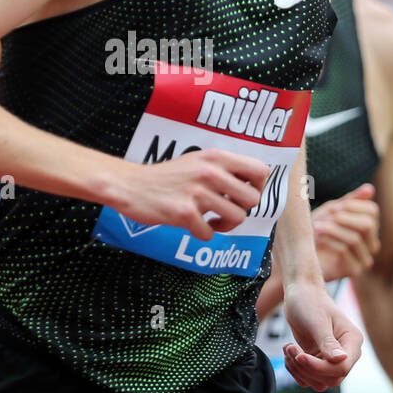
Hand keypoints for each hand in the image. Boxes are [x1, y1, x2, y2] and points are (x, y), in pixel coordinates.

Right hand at [112, 150, 269, 241]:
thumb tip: (254, 184)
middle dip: (241, 210)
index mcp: (216, 157)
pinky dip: (202, 234)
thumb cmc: (167, 176)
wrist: (131, 185)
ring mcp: (197, 193)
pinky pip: (209, 234)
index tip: (242, 194)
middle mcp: (210, 172)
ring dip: (225, 225)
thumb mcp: (198, 160)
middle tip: (225, 210)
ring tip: (211, 220)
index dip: (257, 187)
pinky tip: (192, 225)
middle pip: (253, 200)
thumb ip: (224, 167)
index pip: (261, 171)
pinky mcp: (184, 213)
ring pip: (236, 219)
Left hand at [281, 282, 363, 389]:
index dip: (319, 367)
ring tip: (288, 348)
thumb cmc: (310, 301)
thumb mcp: (317, 321)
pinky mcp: (318, 361)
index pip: (342, 367)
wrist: (300, 294)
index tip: (299, 356)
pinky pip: (308, 378)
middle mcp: (346, 353)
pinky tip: (288, 352)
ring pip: (320, 382)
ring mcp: (332, 359)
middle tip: (291, 348)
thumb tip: (342, 360)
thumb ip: (328, 342)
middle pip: (331, 379)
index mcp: (352, 341)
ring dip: (299, 370)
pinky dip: (295, 370)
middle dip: (307, 369)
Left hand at [313, 184, 379, 281]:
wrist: (300, 257)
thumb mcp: (331, 212)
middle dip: (345, 218)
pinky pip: (345, 251)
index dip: (354, 206)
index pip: (372, 211)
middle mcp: (371, 243)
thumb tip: (370, 188)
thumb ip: (350, 201)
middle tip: (327, 216)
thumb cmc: (316, 231)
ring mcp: (365, 259)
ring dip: (333, 229)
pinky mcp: (354, 270)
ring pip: (355, 238)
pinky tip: (317, 239)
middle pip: (368, 224)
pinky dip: (329, 242)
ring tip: (316, 227)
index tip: (335, 207)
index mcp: (369, 227)